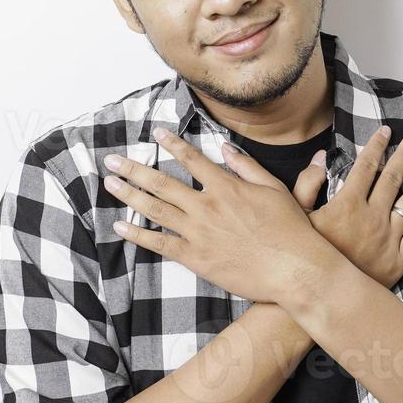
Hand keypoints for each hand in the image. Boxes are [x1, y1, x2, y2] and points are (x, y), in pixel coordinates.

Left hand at [102, 126, 339, 305]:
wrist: (293, 268)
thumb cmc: (289, 230)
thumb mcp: (274, 189)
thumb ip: (247, 167)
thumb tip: (226, 149)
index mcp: (225, 186)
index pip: (192, 159)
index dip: (171, 144)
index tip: (154, 133)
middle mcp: (206, 206)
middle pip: (162, 183)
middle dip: (134, 169)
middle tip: (112, 160)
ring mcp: (198, 232)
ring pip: (155, 210)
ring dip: (129, 195)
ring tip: (110, 183)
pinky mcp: (195, 258)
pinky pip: (160, 244)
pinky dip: (138, 235)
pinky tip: (120, 226)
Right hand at [282, 124, 402, 287]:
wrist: (322, 298)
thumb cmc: (307, 258)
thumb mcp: (296, 218)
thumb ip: (306, 184)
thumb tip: (320, 156)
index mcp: (347, 204)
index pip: (366, 166)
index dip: (377, 146)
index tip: (387, 131)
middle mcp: (372, 216)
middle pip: (393, 178)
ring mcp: (389, 237)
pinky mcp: (400, 258)